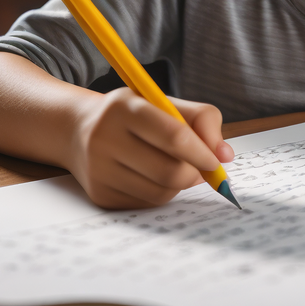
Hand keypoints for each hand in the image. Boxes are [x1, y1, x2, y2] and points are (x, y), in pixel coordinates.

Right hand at [69, 88, 233, 208]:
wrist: (79, 129)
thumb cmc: (135, 114)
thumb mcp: (166, 102)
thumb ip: (203, 120)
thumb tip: (226, 155)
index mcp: (124, 108)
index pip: (174, 136)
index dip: (202, 152)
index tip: (216, 161)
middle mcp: (105, 138)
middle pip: (169, 170)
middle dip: (195, 173)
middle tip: (202, 168)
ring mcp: (99, 170)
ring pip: (160, 191)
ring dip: (180, 184)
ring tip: (178, 168)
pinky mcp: (99, 194)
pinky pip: (147, 202)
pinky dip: (162, 192)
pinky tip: (155, 176)